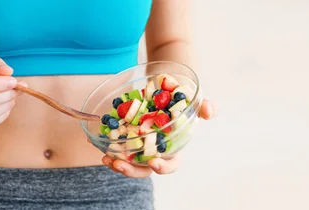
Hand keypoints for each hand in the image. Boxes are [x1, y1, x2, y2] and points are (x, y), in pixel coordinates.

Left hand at [102, 98, 216, 177]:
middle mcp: (155, 149)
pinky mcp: (126, 134)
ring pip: (128, 161)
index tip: (154, 163)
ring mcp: (139, 143)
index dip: (164, 168)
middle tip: (121, 164)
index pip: (171, 164)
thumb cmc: (183, 96)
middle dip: (132, 170)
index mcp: (173, 146)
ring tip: (107, 158)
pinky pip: (117, 146)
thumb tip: (210, 111)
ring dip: (117, 163)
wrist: (165, 82)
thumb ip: (206, 107)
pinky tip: (98, 142)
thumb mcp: (196, 101)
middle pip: (144, 168)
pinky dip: (107, 146)